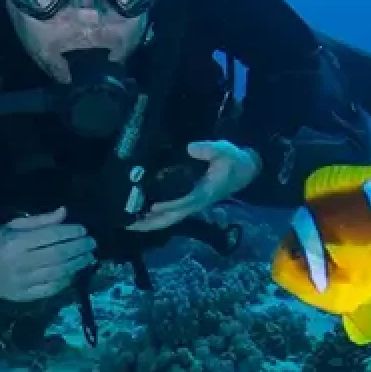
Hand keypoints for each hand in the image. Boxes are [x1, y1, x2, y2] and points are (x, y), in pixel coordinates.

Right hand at [0, 207, 95, 301]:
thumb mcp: (13, 226)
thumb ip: (40, 221)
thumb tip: (64, 212)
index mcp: (16, 242)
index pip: (51, 236)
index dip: (70, 232)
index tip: (84, 230)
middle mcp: (20, 263)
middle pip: (58, 255)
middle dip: (79, 248)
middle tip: (92, 243)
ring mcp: (22, 282)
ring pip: (58, 273)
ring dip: (77, 264)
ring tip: (89, 257)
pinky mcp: (24, 296)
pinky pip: (51, 289)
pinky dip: (66, 280)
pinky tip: (74, 272)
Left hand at [127, 140, 259, 231]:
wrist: (243, 170)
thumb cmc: (232, 160)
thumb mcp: (224, 150)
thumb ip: (209, 149)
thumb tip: (191, 148)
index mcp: (203, 193)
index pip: (183, 202)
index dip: (168, 205)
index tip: (151, 206)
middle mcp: (195, 203)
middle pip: (170, 218)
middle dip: (149, 223)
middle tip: (127, 224)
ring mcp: (191, 204)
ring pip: (168, 219)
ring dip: (148, 223)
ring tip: (127, 222)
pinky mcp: (188, 201)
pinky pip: (169, 213)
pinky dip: (154, 216)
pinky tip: (140, 213)